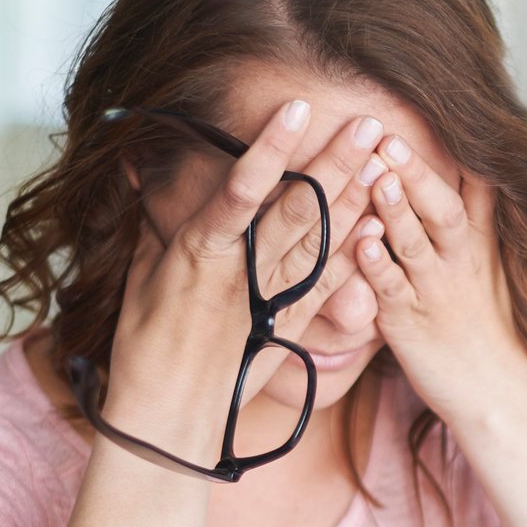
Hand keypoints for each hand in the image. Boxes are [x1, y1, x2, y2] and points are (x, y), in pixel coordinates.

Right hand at [102, 98, 381, 458]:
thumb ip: (153, 222)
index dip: (271, 148)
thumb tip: (143, 169)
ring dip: (356, 198)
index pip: (241, 189)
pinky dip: (355, 253)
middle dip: (335, 163)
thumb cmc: (145, 346)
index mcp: (199, 252)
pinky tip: (379, 223)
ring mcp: (270, 299)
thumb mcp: (141, 276)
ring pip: (320, 241)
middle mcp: (242, 272)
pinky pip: (329, 285)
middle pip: (297, 209)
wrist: (169, 419)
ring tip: (385, 159)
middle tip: (370, 123)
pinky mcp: (290, 325)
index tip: (298, 107)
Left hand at [348, 133, 526, 419]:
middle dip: (416, 173)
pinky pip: (390, 290)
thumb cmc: (482, 321)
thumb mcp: (489, 260)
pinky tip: (359, 243)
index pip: (473, 189)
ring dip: (395, 209)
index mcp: (476, 243)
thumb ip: (476, 211)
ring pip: (413, 244)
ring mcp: (433, 291)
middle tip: (389, 137)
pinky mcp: (407, 323)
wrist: (492, 387)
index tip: (436, 113)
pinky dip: (375, 266)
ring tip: (378, 175)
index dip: (454, 152)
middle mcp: (458, 262)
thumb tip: (474, 160)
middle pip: (441, 209)